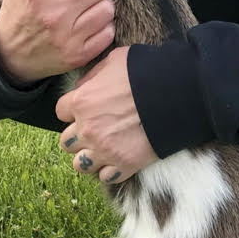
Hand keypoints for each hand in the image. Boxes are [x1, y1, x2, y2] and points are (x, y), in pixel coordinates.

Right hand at [0, 0, 113, 83]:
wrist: (9, 56)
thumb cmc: (18, 10)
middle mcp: (55, 14)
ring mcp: (69, 38)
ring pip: (108, 7)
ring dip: (100, 2)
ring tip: (86, 5)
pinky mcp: (80, 55)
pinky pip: (108, 32)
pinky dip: (102, 25)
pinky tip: (88, 23)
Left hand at [55, 47, 156, 184]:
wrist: (178, 94)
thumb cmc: (147, 71)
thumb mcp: (115, 60)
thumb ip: (93, 75)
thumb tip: (83, 86)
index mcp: (82, 101)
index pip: (60, 111)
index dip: (72, 110)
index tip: (85, 110)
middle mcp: (88, 129)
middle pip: (66, 142)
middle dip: (78, 136)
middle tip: (94, 130)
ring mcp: (105, 150)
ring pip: (80, 164)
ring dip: (89, 157)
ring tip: (103, 150)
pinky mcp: (125, 164)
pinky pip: (105, 177)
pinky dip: (110, 170)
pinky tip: (118, 160)